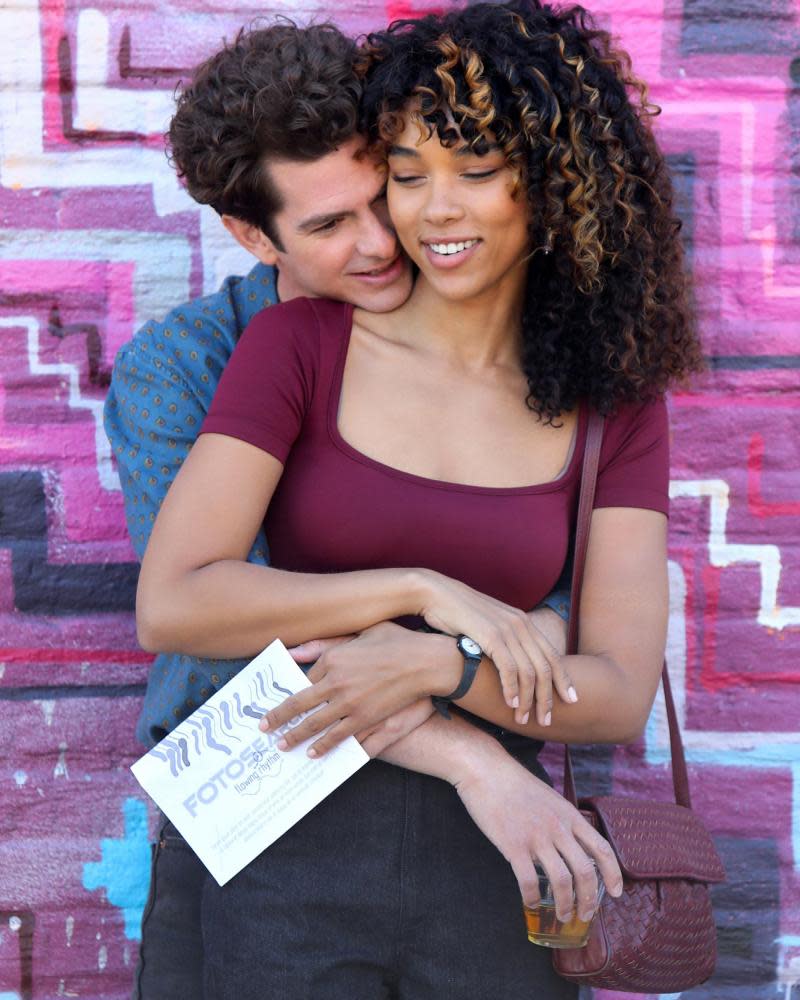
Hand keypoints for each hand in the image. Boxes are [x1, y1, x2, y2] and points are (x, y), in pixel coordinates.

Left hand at [261, 622, 437, 756]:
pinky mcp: (367, 720)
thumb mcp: (362, 632)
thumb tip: (294, 651)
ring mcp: (351, 705)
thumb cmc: (398, 642)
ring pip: (315, 726)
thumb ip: (327, 642)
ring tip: (283, 747)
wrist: (427, 662)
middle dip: (279, 720)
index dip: (292, 690)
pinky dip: (325, 747)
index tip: (279, 700)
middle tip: (265, 730)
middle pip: (299, 706)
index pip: (305, 678)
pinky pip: (340, 738)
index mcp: (333, 659)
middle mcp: (336, 683)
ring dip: (297, 738)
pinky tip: (316, 754)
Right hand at [419, 571, 575, 726]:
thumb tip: (509, 661)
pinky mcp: (491, 636)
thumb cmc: (459, 613)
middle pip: (546, 667)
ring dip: (529, 700)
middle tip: (547, 720)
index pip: (552, 655)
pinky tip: (510, 703)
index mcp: (523, 622)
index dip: (564, 679)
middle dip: (548, 697)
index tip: (570, 700)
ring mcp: (507, 629)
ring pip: (530, 672)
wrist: (437, 593)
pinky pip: (509, 668)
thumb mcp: (489, 624)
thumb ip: (503, 639)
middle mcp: (521, 624)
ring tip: (524, 719)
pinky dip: (512, 689)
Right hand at [453, 755, 622, 920]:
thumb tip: (572, 845)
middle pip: (585, 872)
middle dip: (589, 900)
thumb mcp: (550, 798)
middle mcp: (558, 828)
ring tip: (562, 915)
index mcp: (569, 815)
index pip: (602, 848)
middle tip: (585, 915)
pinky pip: (528, 880)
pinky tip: (530, 902)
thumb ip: (563, 821)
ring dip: (564, 905)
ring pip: (561, 881)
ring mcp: (536, 837)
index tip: (616, 893)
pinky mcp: (513, 845)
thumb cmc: (516, 785)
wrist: (487, 771)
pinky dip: (531, 898)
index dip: (613, 874)